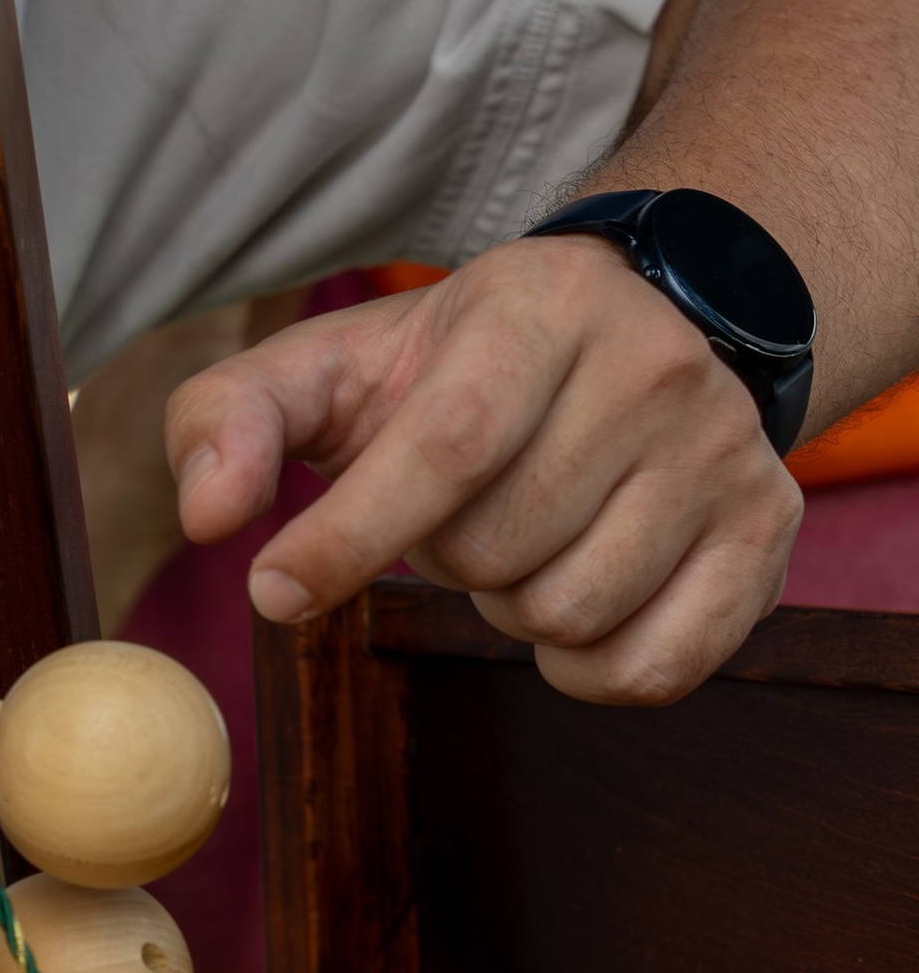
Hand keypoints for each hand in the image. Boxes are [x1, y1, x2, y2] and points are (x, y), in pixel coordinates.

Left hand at [165, 237, 801, 703]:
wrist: (633, 330)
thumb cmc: (450, 366)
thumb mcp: (330, 364)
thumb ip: (232, 417)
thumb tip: (204, 514)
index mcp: (539, 304)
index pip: (447, 442)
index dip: (354, 533)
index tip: (274, 593)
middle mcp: (653, 365)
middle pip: (499, 548)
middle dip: (443, 558)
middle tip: (457, 509)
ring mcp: (725, 449)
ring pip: (572, 613)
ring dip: (513, 605)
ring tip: (523, 533)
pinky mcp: (769, 529)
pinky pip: (654, 668)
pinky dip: (587, 667)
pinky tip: (575, 593)